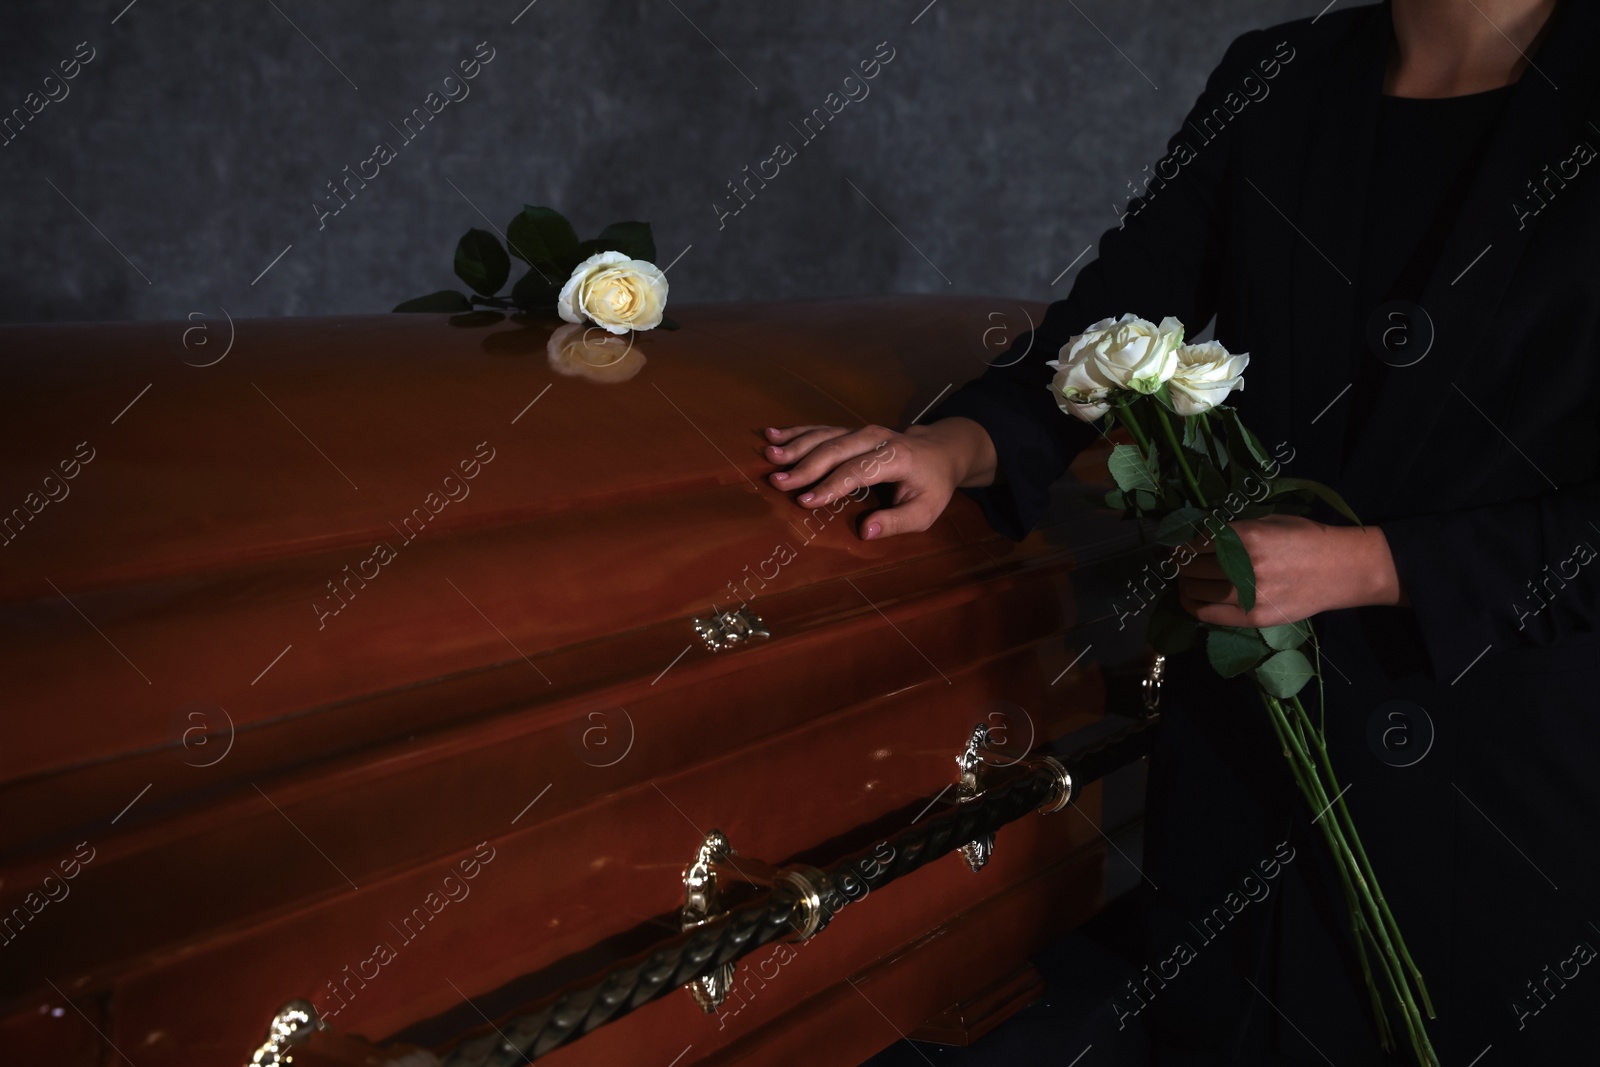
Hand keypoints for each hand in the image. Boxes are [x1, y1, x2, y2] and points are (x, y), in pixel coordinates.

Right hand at [761, 417, 997, 538]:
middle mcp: (877, 438)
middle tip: (777, 481)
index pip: (858, 471)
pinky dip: (796, 432)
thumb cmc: (932, 486)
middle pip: (836, 450)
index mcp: (897, 457)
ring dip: (795, 445)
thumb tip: (866, 532)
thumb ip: (897, 522)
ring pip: (825, 436)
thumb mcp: (925, 511)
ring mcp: (862, 431)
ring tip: (769, 454)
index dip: (831, 486)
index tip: (806, 501)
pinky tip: (773, 434)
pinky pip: (821, 429)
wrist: (941, 450)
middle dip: (804, 465)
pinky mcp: (851, 431)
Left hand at [1177, 514, 1408, 626]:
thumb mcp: (1269, 522)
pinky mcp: (1254, 617)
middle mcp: (1244, 566)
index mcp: (1246, 536)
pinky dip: (1193, 605)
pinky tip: (1190, 598)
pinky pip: (1209, 614)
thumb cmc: (1306, 538)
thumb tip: (1200, 535)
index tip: (1176, 544)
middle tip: (1178, 561)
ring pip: (1196, 590)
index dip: (1181, 543)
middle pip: (1192, 566)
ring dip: (1184, 584)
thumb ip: (1235, 530)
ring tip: (1184, 578)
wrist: (1343, 569)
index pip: (1196, 541)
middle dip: (1181, 563)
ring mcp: (1248, 595)